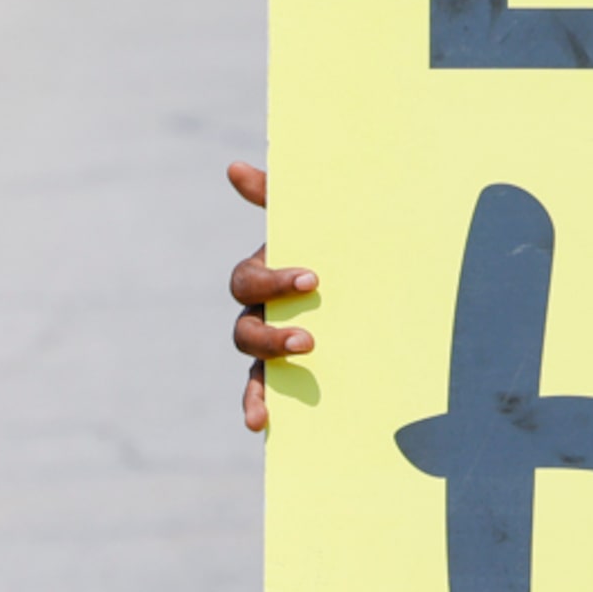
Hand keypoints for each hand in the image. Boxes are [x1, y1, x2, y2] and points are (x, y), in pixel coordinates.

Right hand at [228, 161, 315, 431]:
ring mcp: (268, 343)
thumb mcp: (313, 221)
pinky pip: (259, 390)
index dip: (274, 280)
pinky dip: (255, 405)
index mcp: (264, 273)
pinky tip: (260, 424)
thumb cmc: (331, 245)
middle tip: (310, 339)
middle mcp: (260, 310)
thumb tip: (234, 167)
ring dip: (266, 369)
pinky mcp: (280, 371)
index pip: (249, 280)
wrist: (358, 279)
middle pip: (245, 326)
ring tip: (299, 374)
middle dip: (272, 334)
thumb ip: (276, 196)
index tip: (313, 278)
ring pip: (251, 360)